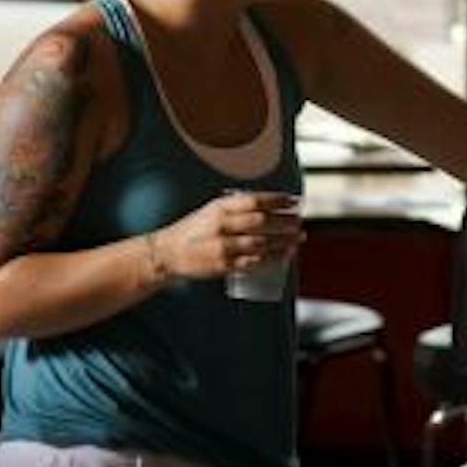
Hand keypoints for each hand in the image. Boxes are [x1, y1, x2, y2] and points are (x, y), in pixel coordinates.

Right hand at [152, 191, 302, 279]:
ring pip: (260, 243)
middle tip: (299, 222)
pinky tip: (284, 257)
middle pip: (261, 222)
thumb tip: (272, 206)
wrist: (167, 253)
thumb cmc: (195, 229)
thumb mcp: (212, 210)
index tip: (295, 201)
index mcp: (220, 207)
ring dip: (283, 242)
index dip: (278, 200)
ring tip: (297, 239)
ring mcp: (222, 247)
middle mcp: (221, 225)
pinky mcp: (222, 266)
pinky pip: (252, 263)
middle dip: (284, 222)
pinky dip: (271, 260)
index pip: (254, 201)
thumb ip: (237, 207)